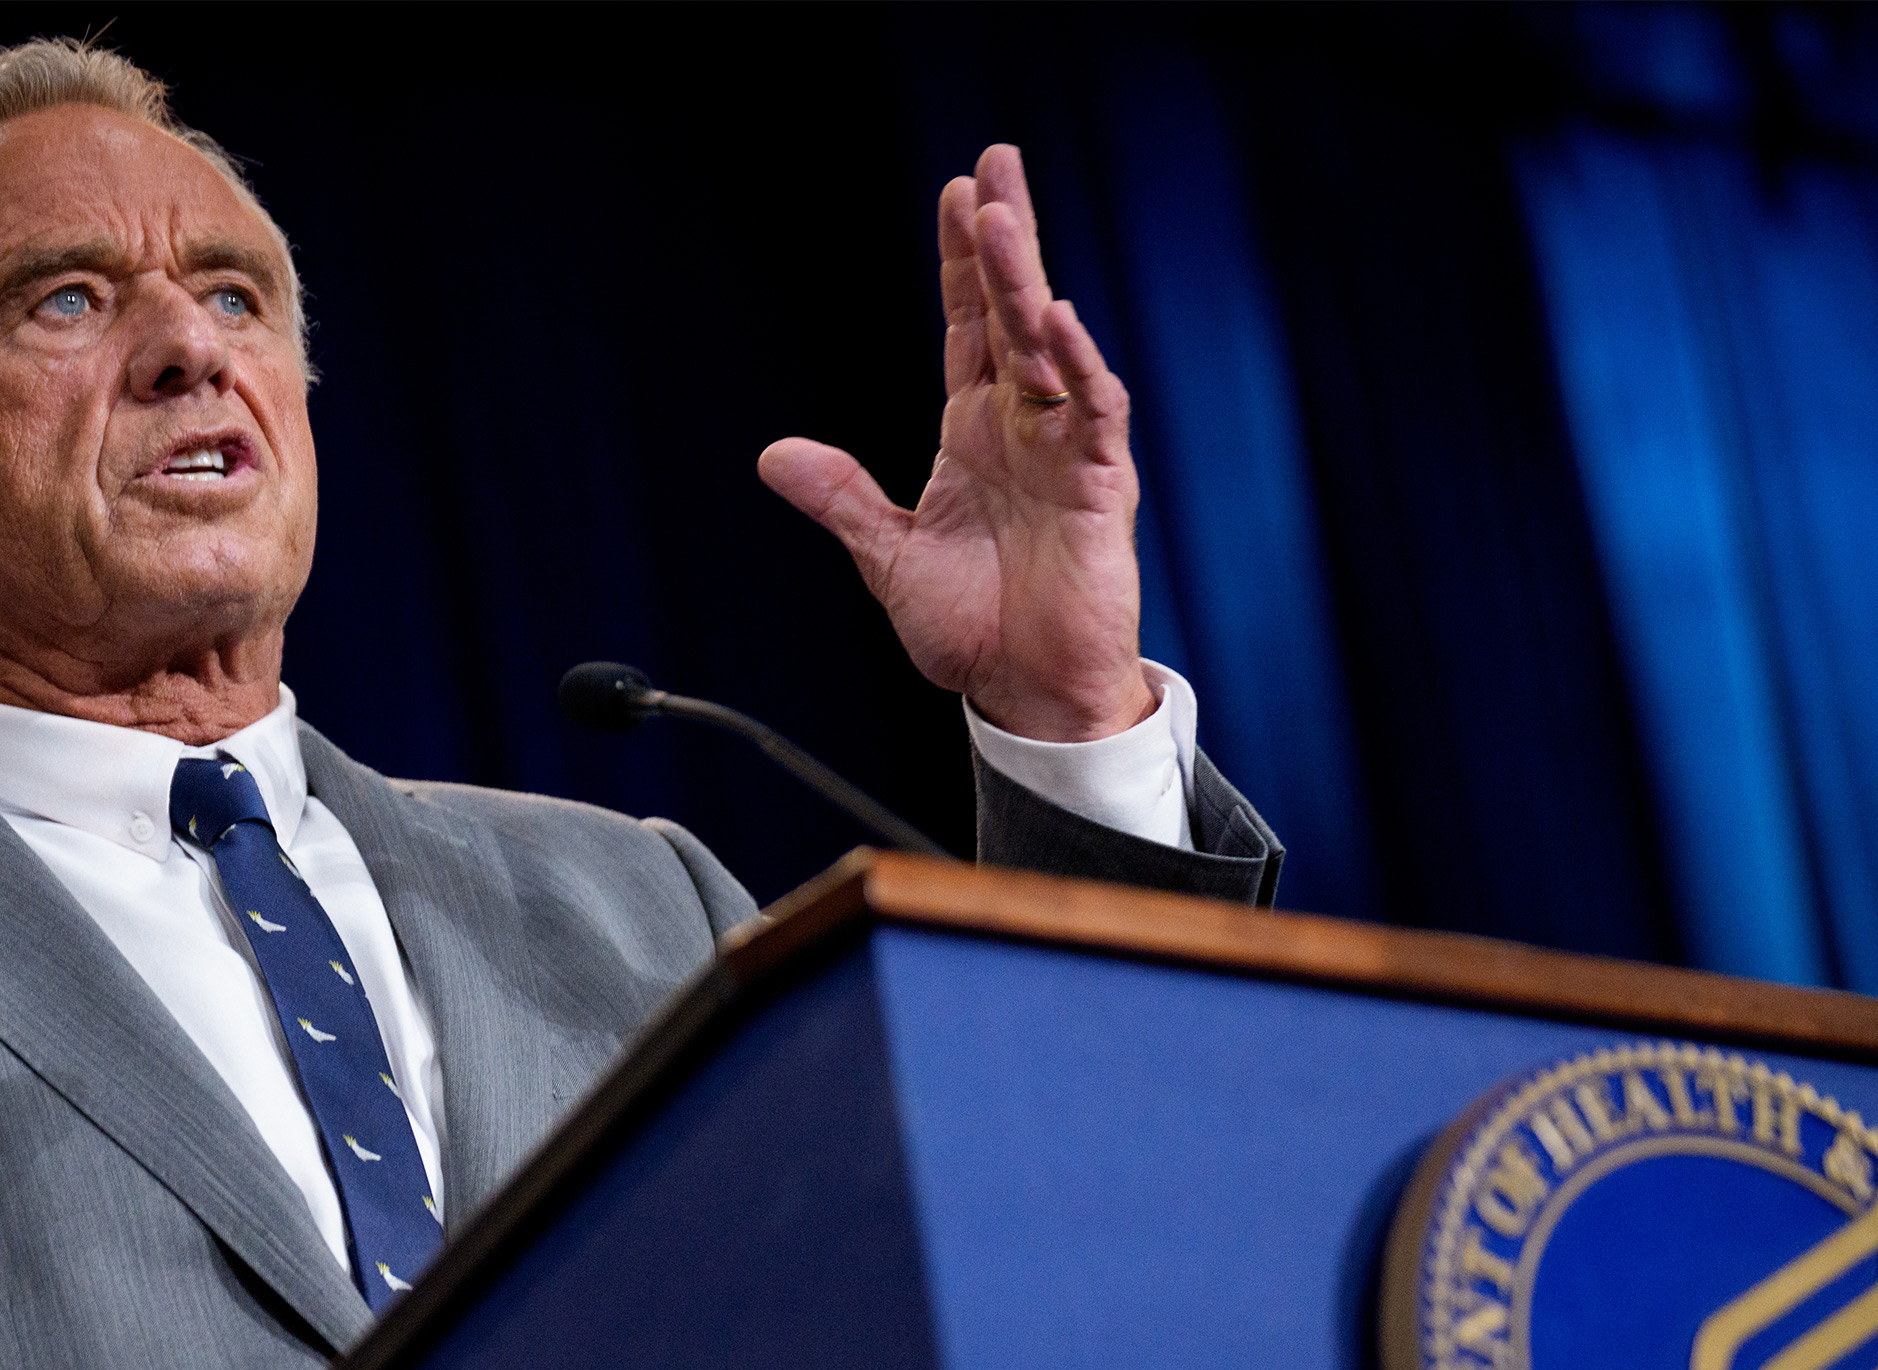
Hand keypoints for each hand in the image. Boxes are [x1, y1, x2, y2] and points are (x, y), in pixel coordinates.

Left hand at [759, 143, 1150, 743]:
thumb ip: (842, 500)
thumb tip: (777, 455)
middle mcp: (1024, 428)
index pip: (970, 328)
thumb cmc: (971, 630)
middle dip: (1004, 239)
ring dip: (1027, 283)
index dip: (962, 263)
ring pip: (1049, 348)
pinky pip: (1093, 414)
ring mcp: (1065, 452)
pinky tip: (1056, 321)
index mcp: (974, 433)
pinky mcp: (1100, 489)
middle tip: (993, 164)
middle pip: (1013, 314)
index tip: (957, 193)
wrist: (1026, 696)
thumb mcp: (888, 558)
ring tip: (1003, 219)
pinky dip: (1078, 368)